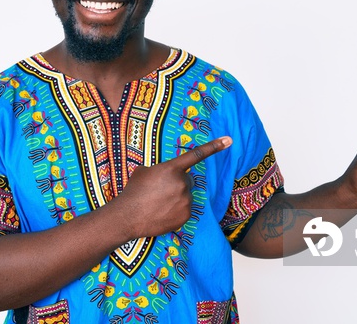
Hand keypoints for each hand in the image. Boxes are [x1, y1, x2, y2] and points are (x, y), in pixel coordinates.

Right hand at [114, 136, 231, 238]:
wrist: (128, 216)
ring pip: (186, 196)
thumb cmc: (133, 191)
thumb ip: (160, 170)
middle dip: (177, 184)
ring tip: (158, 204)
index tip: (229, 140)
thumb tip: (165, 175)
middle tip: (160, 192)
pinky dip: (176, 211)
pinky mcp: (186, 216)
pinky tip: (162, 213)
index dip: (214, 147)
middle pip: (187, 181)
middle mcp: (182, 183)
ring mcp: (186, 200)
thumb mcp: (144, 172)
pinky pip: (185, 210)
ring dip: (176, 198)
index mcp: (172, 168)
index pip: (196, 155)